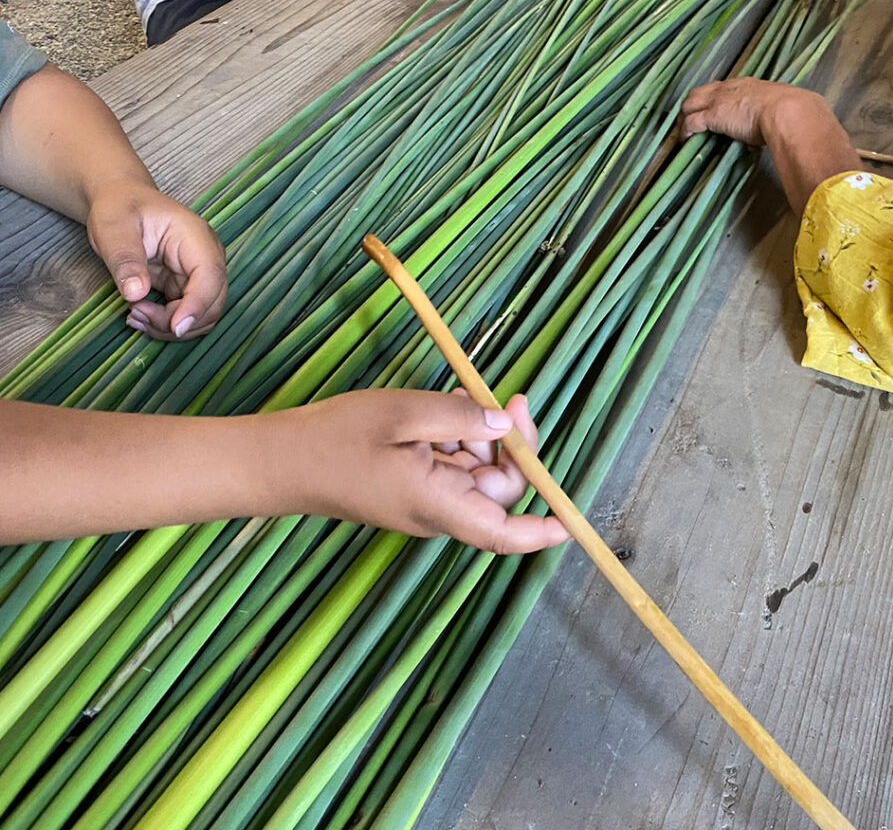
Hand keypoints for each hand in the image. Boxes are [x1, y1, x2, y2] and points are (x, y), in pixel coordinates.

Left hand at [86, 181, 226, 338]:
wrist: (121, 201)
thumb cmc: (119, 208)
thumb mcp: (113, 228)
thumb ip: (126, 260)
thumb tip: (137, 293)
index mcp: (196, 237)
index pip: (210, 278)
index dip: (196, 306)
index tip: (174, 327)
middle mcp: (207, 258)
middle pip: (212, 303)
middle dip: (178, 320)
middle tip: (135, 314)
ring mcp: (200, 274)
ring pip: (202, 315)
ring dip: (171, 326)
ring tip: (134, 315)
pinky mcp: (188, 286)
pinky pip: (186, 314)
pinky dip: (166, 323)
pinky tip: (139, 314)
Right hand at [275, 388, 568, 553]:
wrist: (283, 460)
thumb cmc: (337, 439)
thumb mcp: (403, 415)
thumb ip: (460, 419)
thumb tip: (504, 426)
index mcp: (437, 504)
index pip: (502, 533)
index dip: (540, 531)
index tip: (569, 520)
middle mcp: (437, 511)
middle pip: (498, 488)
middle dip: (510, 445)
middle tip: (508, 398)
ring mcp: (424, 501)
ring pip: (476, 473)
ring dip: (478, 436)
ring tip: (459, 399)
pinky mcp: (413, 488)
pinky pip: (452, 467)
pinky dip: (456, 438)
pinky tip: (442, 413)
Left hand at [681, 78, 816, 144]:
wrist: (786, 110)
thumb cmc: (790, 109)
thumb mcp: (779, 105)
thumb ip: (773, 112)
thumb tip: (778, 123)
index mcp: (745, 84)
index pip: (720, 88)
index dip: (711, 99)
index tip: (710, 110)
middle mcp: (728, 88)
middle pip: (699, 92)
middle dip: (691, 105)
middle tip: (687, 120)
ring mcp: (718, 101)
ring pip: (689, 104)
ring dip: (684, 117)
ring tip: (682, 132)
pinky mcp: (712, 115)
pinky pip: (691, 122)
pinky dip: (685, 131)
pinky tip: (684, 140)